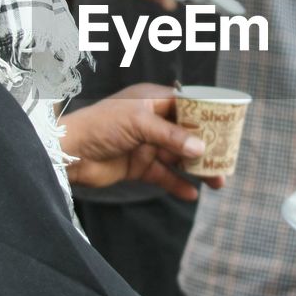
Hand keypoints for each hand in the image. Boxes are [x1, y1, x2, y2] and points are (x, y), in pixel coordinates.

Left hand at [60, 84, 223, 199]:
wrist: (68, 153)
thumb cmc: (100, 126)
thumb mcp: (139, 123)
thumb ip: (171, 136)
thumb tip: (201, 147)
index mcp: (152, 100)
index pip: (187, 105)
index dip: (207, 115)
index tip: (228, 127)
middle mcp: (151, 121)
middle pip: (186, 133)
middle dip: (207, 147)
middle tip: (226, 159)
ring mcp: (145, 144)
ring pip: (178, 157)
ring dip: (196, 169)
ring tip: (217, 182)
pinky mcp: (138, 166)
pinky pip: (163, 175)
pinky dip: (177, 184)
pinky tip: (192, 194)